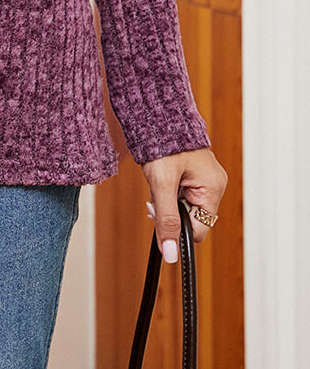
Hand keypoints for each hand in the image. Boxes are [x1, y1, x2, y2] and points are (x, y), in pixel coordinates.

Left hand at [142, 147, 227, 262]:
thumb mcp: (161, 184)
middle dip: (171, 211)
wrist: (156, 114)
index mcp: (213, 188)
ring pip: (185, 205)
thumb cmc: (162, 143)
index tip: (158, 212)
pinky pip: (183, 192)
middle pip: (192, 218)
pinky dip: (170, 190)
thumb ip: (166, 220)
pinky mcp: (195, 173)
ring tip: (159, 180)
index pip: (199, 230)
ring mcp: (205, 178)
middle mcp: (214, 184)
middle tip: (155, 196)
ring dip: (168, 199)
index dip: (177, 228)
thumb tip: (171, 255)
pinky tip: (163, 177)